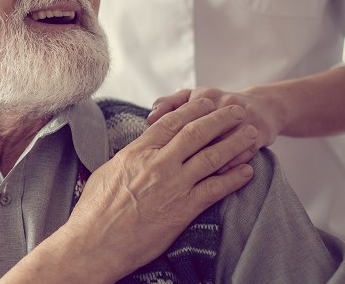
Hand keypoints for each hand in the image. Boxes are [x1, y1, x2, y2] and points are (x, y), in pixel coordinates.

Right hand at [58, 99, 256, 279]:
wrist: (95, 244)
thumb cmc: (94, 212)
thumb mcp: (107, 172)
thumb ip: (128, 157)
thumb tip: (137, 149)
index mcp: (138, 152)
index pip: (171, 122)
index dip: (193, 109)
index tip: (208, 101)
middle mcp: (158, 164)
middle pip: (197, 132)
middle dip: (221, 118)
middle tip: (237, 110)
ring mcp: (173, 186)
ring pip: (212, 157)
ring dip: (234, 143)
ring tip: (251, 134)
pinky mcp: (183, 210)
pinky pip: (215, 189)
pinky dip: (234, 179)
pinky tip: (247, 171)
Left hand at [148, 87, 280, 172]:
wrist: (262, 106)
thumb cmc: (217, 106)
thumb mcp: (192, 97)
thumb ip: (168, 104)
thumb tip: (150, 118)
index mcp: (202, 95)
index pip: (179, 118)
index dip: (168, 139)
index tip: (159, 156)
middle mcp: (223, 103)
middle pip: (201, 133)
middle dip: (186, 156)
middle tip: (172, 174)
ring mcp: (243, 118)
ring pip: (221, 146)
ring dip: (207, 166)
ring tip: (193, 179)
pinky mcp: (258, 133)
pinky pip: (242, 154)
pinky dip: (229, 167)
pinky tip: (217, 176)